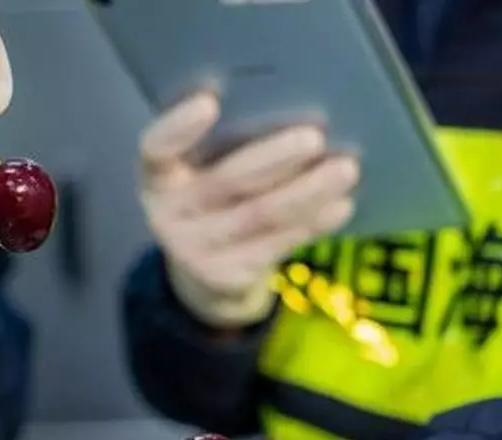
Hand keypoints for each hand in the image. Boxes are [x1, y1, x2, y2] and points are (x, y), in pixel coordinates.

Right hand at [140, 92, 358, 328]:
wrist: (205, 275)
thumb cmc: (213, 199)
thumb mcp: (201, 173)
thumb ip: (228, 145)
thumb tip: (294, 106)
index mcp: (157, 177)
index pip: (155, 148)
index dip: (177, 128)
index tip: (209, 101)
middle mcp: (168, 215)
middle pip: (224, 181)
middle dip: (273, 157)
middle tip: (314, 137)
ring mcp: (195, 251)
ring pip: (258, 215)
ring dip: (307, 191)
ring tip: (346, 169)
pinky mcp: (227, 276)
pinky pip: (276, 244)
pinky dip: (311, 223)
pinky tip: (340, 204)